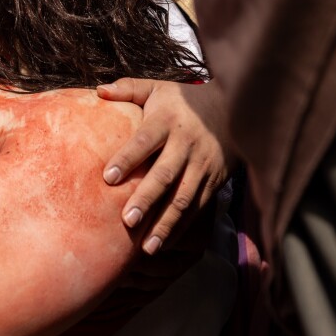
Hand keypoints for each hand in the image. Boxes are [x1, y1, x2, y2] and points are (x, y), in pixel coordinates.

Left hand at [97, 79, 229, 254]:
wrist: (237, 108)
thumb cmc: (186, 100)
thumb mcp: (159, 88)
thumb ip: (129, 88)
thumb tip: (98, 89)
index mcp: (167, 121)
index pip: (144, 141)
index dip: (127, 159)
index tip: (107, 178)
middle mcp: (186, 146)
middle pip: (164, 175)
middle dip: (146, 200)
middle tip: (126, 221)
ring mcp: (203, 166)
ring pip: (183, 199)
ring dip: (165, 224)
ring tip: (146, 247)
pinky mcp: (215, 182)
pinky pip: (198, 209)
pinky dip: (182, 229)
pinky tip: (164, 245)